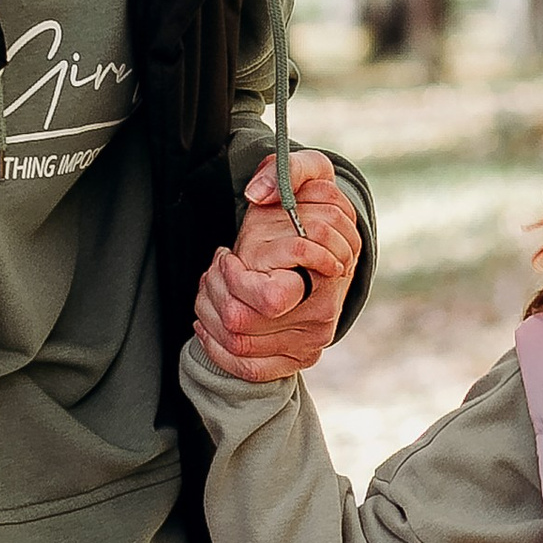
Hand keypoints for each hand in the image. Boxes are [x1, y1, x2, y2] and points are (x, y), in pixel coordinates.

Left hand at [193, 152, 362, 382]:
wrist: (335, 245)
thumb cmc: (315, 207)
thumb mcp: (311, 174)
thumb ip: (287, 172)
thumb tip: (258, 195)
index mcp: (329, 272)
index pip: (269, 298)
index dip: (233, 279)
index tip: (225, 255)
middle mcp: (323, 315)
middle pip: (241, 324)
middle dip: (213, 294)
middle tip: (213, 269)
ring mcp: (313, 341)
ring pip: (238, 347)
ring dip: (209, 317)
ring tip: (209, 288)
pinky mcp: (300, 358)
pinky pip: (250, 370)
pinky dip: (218, 350)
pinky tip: (206, 323)